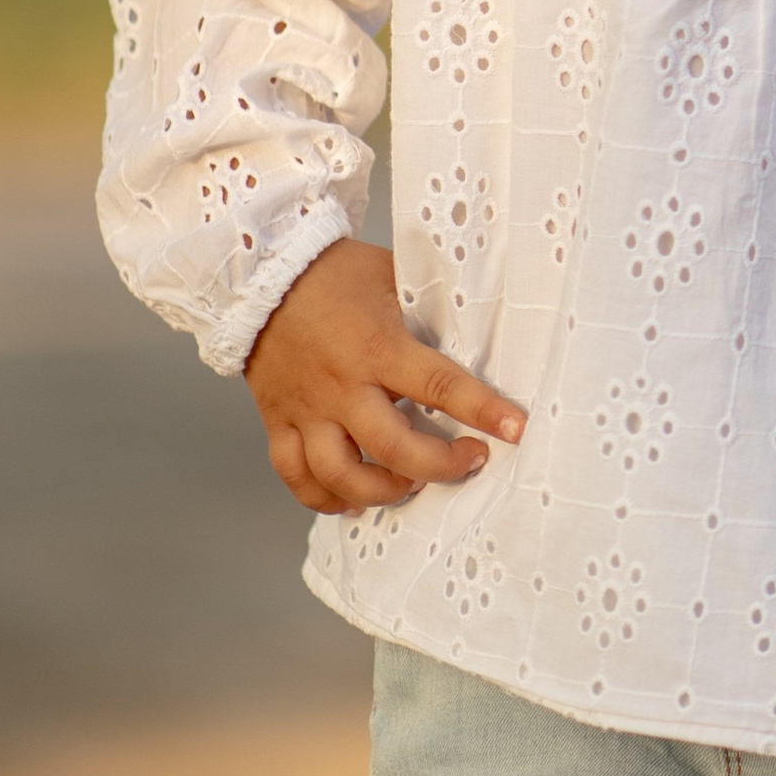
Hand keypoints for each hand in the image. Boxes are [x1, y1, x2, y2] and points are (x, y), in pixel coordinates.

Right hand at [244, 235, 526, 514]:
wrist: (259, 277)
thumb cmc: (336, 274)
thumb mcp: (393, 276)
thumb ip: (431, 305)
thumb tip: (484, 319)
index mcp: (376, 346)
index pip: (439, 385)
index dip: (483, 409)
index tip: (517, 428)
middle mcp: (340, 385)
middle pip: (392, 447)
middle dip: (439, 465)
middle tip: (470, 460)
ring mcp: (306, 409)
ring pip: (340, 474)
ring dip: (383, 491)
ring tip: (412, 485)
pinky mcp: (279, 422)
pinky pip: (297, 476)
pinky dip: (324, 498)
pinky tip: (353, 501)